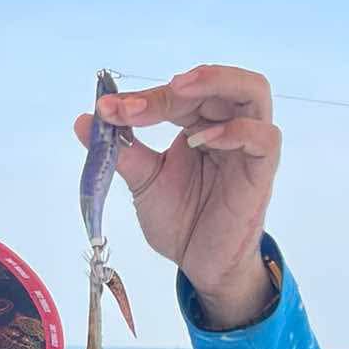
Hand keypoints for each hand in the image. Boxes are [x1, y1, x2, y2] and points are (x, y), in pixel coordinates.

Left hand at [72, 65, 280, 328]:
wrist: (202, 265)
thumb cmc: (182, 221)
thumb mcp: (145, 183)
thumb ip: (123, 151)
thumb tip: (84, 121)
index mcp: (201, 125)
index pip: (179, 96)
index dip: (144, 98)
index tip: (107, 108)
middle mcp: (228, 127)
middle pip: (217, 83)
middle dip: (177, 88)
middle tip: (142, 100)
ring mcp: (247, 147)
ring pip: (253, 92)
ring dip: (217, 84)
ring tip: (180, 91)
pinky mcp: (261, 171)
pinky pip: (264, 137)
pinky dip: (235, 131)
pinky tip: (201, 140)